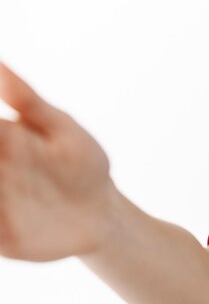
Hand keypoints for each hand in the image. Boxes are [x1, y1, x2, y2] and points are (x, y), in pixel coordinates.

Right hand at [0, 63, 114, 260]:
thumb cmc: (84, 164)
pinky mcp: (1, 237)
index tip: (1, 136)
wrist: (102, 213)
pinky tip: (4, 222)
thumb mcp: (62, 130)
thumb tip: (0, 66)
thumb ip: (28, 102)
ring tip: (2, 190)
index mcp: (1, 141)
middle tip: (0, 166)